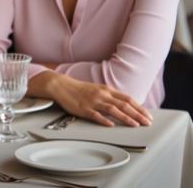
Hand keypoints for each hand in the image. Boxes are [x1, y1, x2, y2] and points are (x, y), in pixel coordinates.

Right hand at [32, 71, 151, 126]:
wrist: (61, 85)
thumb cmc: (80, 89)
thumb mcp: (98, 89)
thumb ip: (112, 97)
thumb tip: (126, 106)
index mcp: (107, 90)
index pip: (127, 99)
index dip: (139, 108)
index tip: (148, 116)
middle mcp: (102, 95)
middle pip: (123, 105)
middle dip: (137, 115)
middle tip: (147, 123)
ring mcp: (93, 102)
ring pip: (112, 110)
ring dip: (125, 118)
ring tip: (135, 125)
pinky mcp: (83, 108)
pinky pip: (95, 115)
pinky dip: (104, 120)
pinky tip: (111, 125)